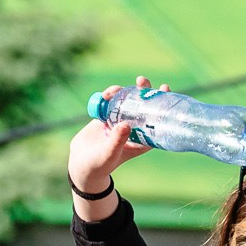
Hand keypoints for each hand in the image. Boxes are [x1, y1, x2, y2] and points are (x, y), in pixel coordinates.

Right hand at [67, 79, 160, 213]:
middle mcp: (134, 128)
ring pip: (127, 100)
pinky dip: (110, 95)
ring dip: (122, 91)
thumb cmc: (100, 164)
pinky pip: (112, 101)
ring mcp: (120, 120)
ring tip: (111, 93)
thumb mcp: (110, 154)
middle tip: (141, 81)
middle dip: (144, 90)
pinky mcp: (107, 116)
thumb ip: (117, 141)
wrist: (81, 163)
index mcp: (142, 138)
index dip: (163, 103)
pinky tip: (105, 95)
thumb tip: (126, 124)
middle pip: (143, 105)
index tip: (164, 89)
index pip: (158, 119)